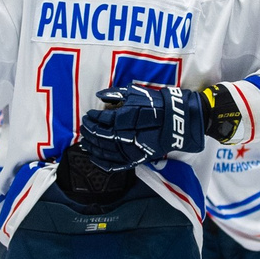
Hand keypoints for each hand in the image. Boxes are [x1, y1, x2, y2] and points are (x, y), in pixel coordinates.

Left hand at [78, 83, 205, 169]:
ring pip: (103, 151)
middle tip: (84, 127)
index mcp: (120, 119)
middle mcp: (121, 136)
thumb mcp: (135, 93)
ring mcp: (128, 150)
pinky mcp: (135, 159)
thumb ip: (116, 94)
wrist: (175, 121)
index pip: (99, 119)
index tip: (88, 115)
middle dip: (88, 131)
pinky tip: (93, 158)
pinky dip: (102, 163)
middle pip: (98, 136)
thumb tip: (100, 95)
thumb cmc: (156, 104)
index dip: (91, 117)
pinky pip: (114, 165)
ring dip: (91, 146)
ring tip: (84, 142)